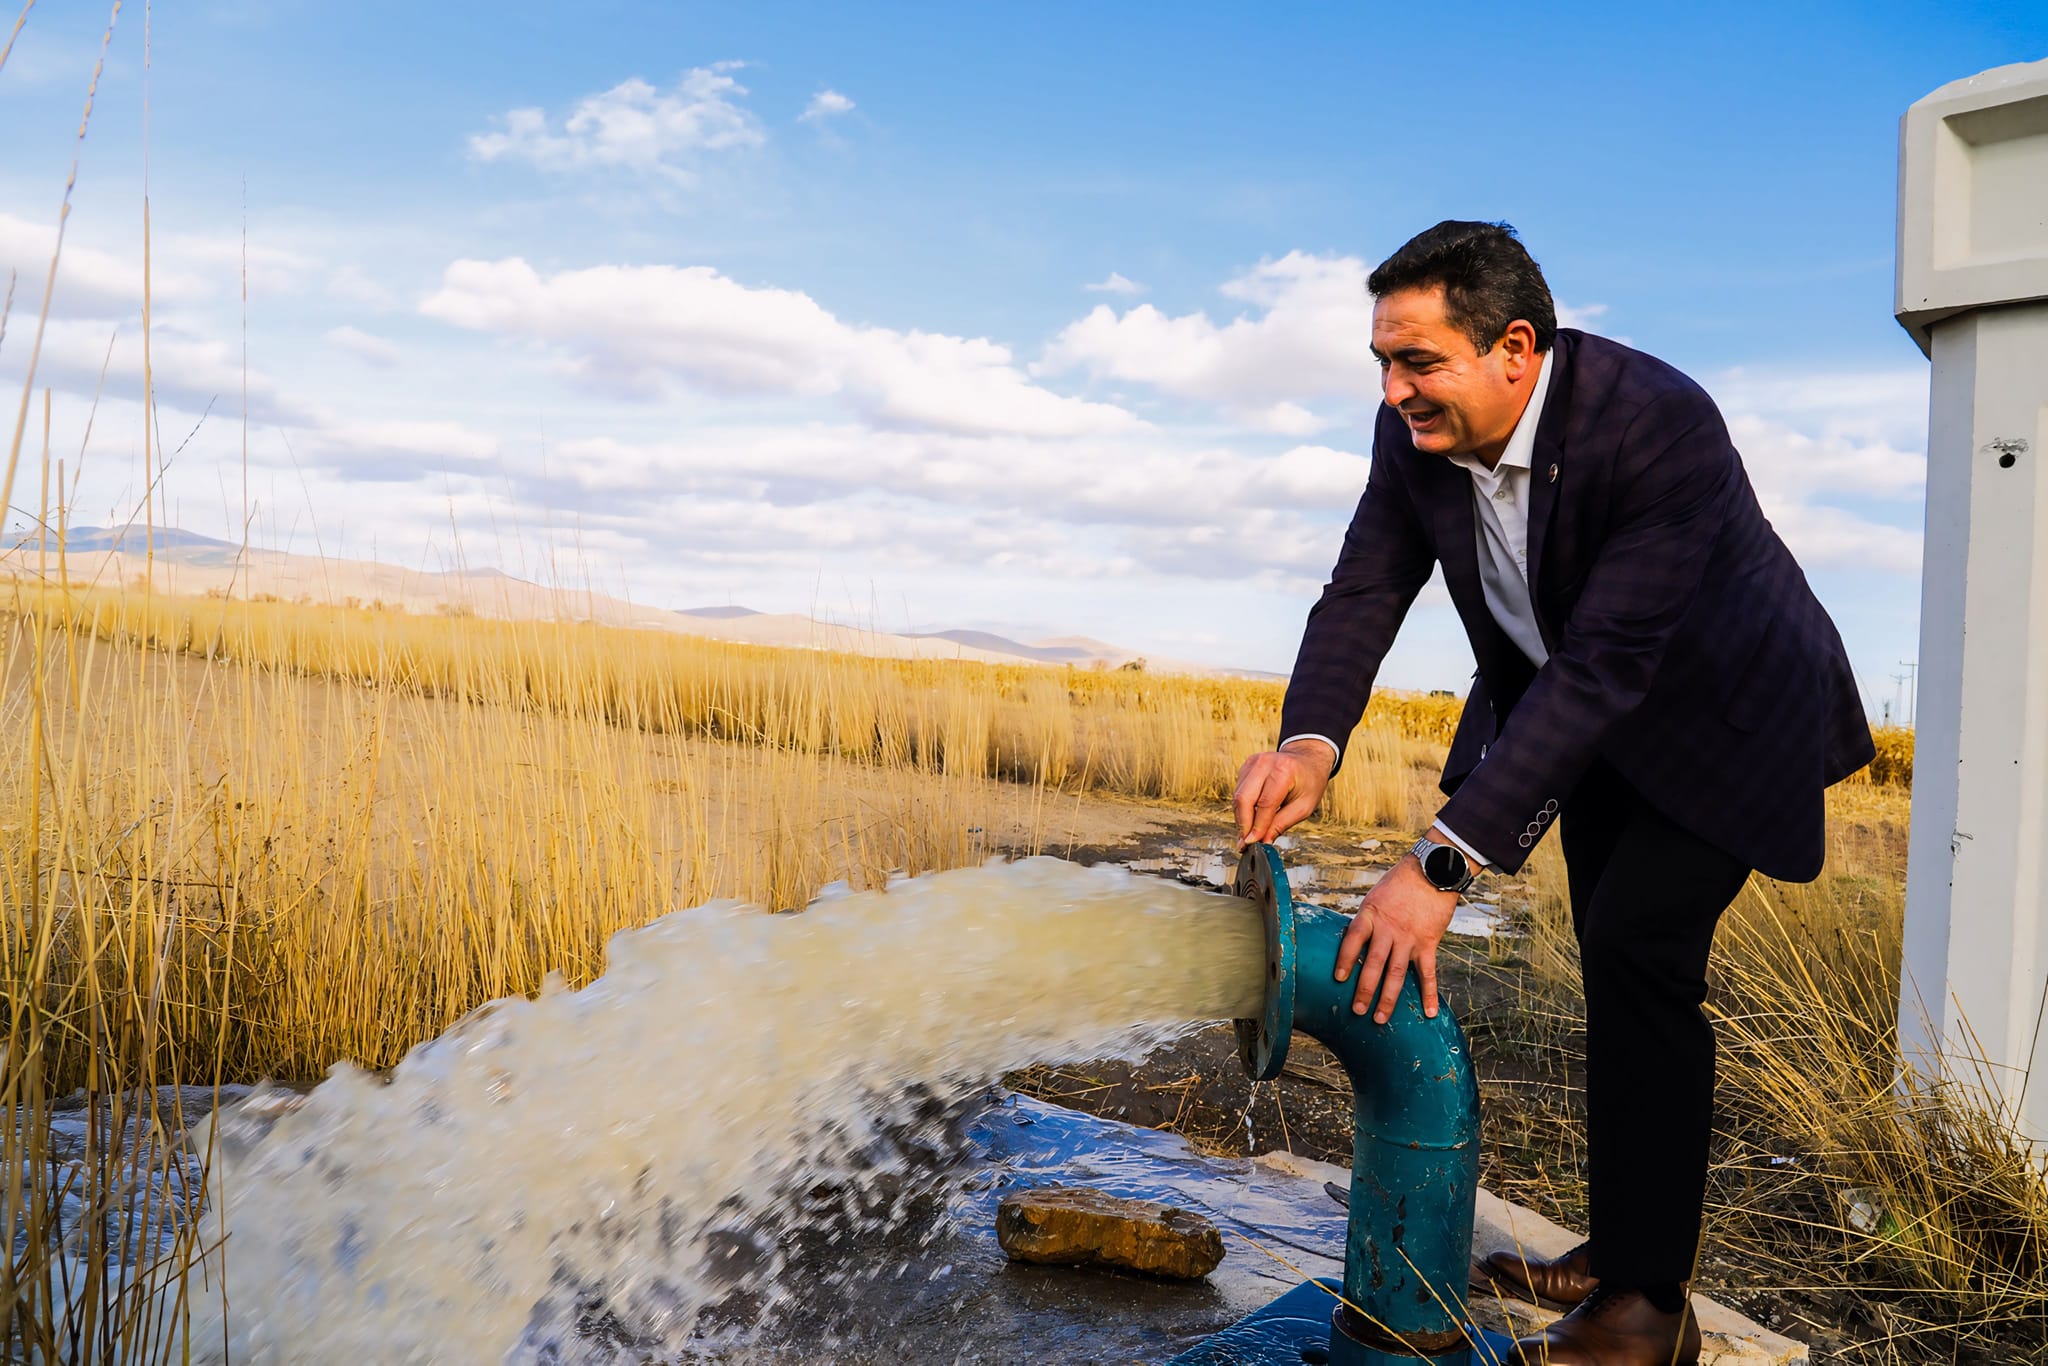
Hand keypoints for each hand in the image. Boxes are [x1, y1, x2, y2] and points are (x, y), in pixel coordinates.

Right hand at [1232, 740, 1335, 847]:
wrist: (1308, 760)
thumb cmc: (1310, 782)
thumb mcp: (1304, 807)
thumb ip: (1282, 824)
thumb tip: (1263, 841)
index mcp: (1284, 771)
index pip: (1264, 804)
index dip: (1256, 827)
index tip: (1251, 844)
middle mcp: (1265, 763)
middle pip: (1244, 798)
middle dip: (1243, 824)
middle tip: (1244, 843)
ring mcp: (1253, 762)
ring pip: (1238, 796)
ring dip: (1241, 818)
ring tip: (1248, 833)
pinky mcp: (1246, 766)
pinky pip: (1239, 791)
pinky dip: (1242, 808)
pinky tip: (1251, 817)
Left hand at [1334, 854, 1456, 1021]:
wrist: (1432, 870)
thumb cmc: (1399, 883)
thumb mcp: (1374, 897)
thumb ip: (1366, 921)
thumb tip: (1353, 944)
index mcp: (1371, 914)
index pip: (1354, 939)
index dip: (1346, 959)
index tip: (1338, 978)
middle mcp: (1389, 928)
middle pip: (1375, 963)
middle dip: (1365, 989)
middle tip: (1357, 1010)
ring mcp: (1409, 938)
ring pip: (1397, 973)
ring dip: (1388, 998)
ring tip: (1379, 1018)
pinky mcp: (1428, 943)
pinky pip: (1428, 973)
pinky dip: (1429, 994)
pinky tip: (1428, 1012)